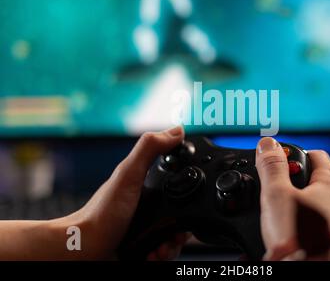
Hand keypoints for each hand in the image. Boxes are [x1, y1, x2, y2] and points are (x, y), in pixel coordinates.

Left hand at [63, 126, 187, 259]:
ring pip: (175, 238)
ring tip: (162, 248)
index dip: (189, 196)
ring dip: (174, 245)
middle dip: (182, 229)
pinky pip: (164, 253)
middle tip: (175, 235)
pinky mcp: (143, 248)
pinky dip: (163, 255)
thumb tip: (177, 131)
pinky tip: (154, 254)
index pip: (180, 187)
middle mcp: (148, 208)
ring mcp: (145, 229)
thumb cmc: (101, 214)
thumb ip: (150, 149)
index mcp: (147, 187)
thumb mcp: (128, 175)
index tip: (190, 206)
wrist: (83, 249)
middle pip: (181, 217)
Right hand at [255, 137, 329, 260]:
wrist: (312, 270)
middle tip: (280, 199)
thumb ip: (272, 167)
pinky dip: (316, 231)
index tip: (283, 163)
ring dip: (309, 210)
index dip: (296, 155)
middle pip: (321, 183)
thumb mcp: (277, 196)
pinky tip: (300, 240)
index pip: (316, 155)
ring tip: (288, 223)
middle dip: (300, 188)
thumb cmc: (300, 241)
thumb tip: (268, 144)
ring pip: (327, 209)